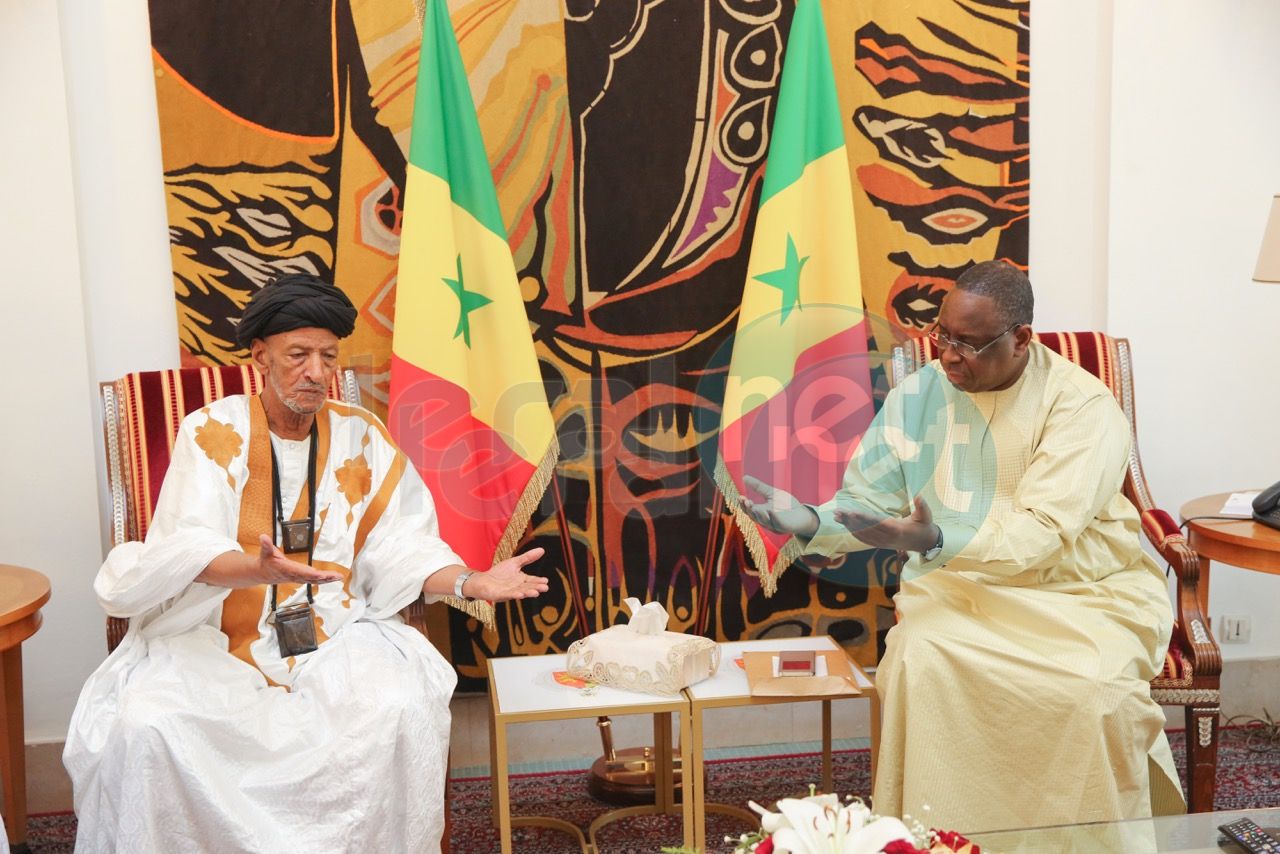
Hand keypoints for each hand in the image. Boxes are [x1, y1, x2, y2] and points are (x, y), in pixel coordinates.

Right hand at [197, 535, 343, 588]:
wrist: (263, 574)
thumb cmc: (266, 561)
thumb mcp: (265, 552)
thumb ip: (266, 545)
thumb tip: (263, 536)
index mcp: (286, 569)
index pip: (300, 572)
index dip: (309, 573)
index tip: (319, 574)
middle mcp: (294, 575)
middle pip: (311, 578)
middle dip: (324, 577)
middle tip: (336, 576)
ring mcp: (298, 578)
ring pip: (315, 580)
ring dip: (327, 579)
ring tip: (338, 577)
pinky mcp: (301, 578)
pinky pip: (314, 580)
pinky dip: (324, 579)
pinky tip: (333, 578)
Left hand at [463, 547, 549, 602]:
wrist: (483, 580)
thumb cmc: (499, 573)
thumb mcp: (515, 562)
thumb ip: (528, 557)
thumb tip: (542, 550)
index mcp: (522, 580)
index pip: (532, 580)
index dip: (539, 581)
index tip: (546, 581)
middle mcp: (518, 587)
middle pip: (528, 587)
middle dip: (536, 588)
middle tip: (545, 588)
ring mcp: (509, 592)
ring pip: (520, 592)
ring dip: (528, 593)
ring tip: (535, 593)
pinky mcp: (500, 595)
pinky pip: (508, 595)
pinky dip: (514, 595)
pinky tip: (520, 594)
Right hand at [738, 476, 819, 536]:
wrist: (802, 514)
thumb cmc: (786, 504)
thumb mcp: (771, 493)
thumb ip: (758, 487)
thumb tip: (744, 477)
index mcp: (761, 512)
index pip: (748, 510)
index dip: (743, 504)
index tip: (740, 497)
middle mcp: (765, 520)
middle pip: (753, 516)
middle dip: (748, 509)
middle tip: (745, 501)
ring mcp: (774, 525)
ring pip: (764, 521)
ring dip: (759, 514)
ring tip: (753, 506)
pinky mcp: (784, 527)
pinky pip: (777, 523)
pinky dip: (773, 517)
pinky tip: (770, 510)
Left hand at [833, 496, 937, 552]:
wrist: (924, 543)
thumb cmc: (924, 526)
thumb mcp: (926, 515)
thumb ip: (922, 506)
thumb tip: (919, 495)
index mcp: (898, 529)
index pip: (877, 523)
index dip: (864, 518)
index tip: (853, 512)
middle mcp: (888, 538)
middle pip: (866, 528)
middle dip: (851, 520)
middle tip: (838, 512)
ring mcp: (883, 542)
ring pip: (863, 534)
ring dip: (849, 526)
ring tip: (836, 517)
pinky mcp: (881, 544)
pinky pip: (865, 539)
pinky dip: (854, 532)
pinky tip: (845, 525)